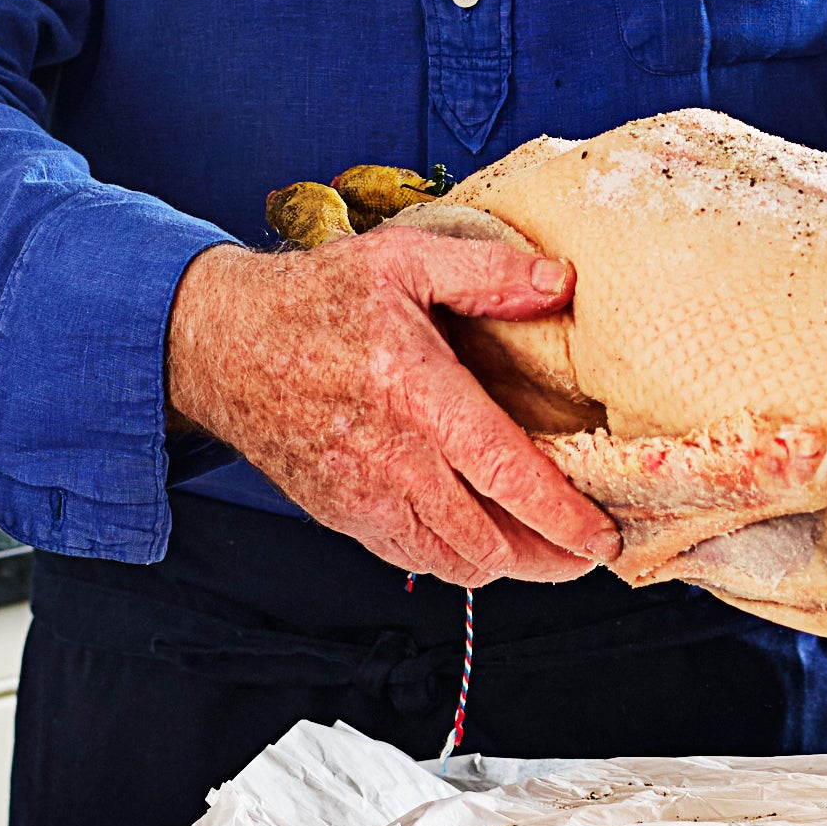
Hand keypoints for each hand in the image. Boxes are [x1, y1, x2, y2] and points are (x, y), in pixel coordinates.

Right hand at [166, 217, 618, 586]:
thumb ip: (486, 273)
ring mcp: (363, 495)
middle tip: (588, 552)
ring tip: (546, 550)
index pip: (506, 474)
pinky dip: (457, 561)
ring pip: (453, 562)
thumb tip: (559, 283)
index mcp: (416, 394)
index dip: (562, 517)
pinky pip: (412, 559)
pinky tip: (482, 541)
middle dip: (550, 559)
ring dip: (506, 565)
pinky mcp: (342, 515)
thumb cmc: (313, 300)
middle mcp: (391, 458)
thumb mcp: (402, 260)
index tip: (603, 536)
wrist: (223, 345)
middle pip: (488, 541)